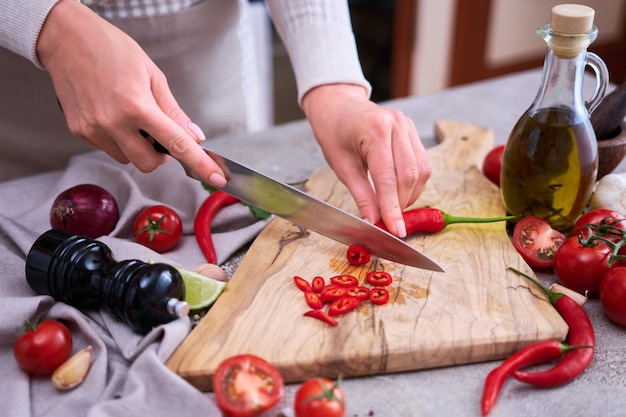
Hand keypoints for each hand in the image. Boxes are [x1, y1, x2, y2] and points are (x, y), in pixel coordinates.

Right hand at [36, 0, 226, 186]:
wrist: (66, 38)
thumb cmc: (110, 49)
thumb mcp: (152, 75)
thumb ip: (173, 111)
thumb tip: (194, 136)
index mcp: (137, 106)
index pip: (176, 144)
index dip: (199, 164)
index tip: (216, 177)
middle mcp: (113, 123)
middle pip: (149, 164)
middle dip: (161, 155)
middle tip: (160, 134)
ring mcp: (93, 130)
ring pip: (128, 159)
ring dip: (138, 148)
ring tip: (132, 118)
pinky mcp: (80, 132)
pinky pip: (109, 148)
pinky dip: (119, 140)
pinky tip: (114, 115)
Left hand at [302, 84, 430, 236]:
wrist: (338, 104)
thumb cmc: (334, 131)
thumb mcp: (341, 166)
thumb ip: (361, 195)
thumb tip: (374, 221)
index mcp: (374, 131)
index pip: (389, 178)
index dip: (393, 208)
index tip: (396, 231)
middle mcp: (396, 125)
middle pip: (409, 175)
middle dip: (402, 204)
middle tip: (392, 223)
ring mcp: (407, 126)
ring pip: (421, 171)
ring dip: (410, 195)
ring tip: (394, 207)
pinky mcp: (412, 130)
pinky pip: (421, 162)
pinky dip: (414, 182)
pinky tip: (400, 192)